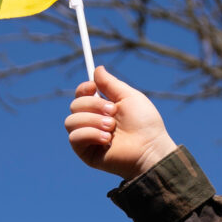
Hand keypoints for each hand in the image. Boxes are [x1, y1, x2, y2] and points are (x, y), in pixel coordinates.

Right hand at [65, 65, 176, 179]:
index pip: (81, 95)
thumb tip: (97, 69)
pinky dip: (90, 134)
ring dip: (93, 121)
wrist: (150, 147)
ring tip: (112, 128)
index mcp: (102, 108)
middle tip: (113, 112)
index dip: (83, 89)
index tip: (94, 87)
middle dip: (94, 105)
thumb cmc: (145, 123)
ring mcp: (88, 137)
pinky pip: (74, 137)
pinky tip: (106, 139)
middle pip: (75, 105)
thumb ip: (111, 84)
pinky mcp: (85, 152)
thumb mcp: (129, 97)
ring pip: (71, 121)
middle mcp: (92, 121)